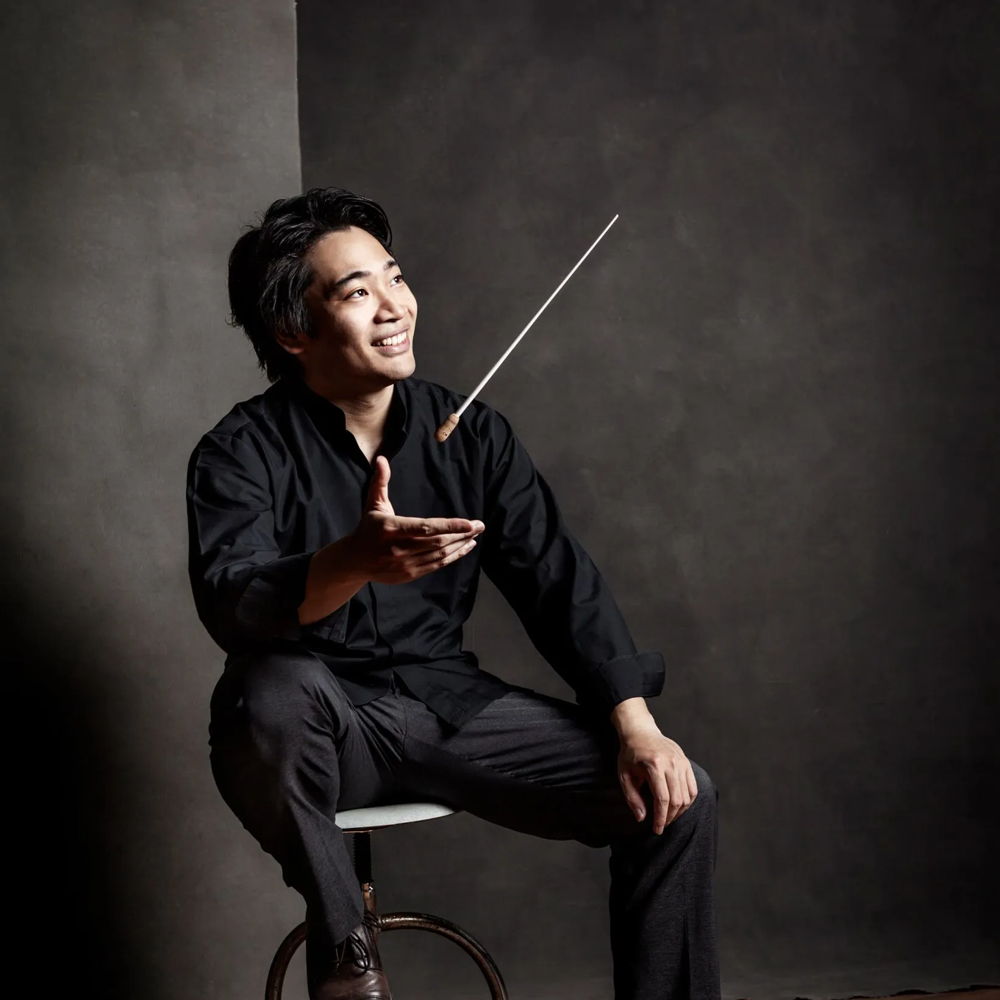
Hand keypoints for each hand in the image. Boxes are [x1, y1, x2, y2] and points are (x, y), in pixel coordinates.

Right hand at [347, 456, 483, 583]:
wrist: (354, 561)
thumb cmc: (368, 528)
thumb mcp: (373, 504)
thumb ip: (380, 482)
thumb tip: (381, 459)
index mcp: (391, 528)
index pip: (425, 527)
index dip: (449, 526)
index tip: (469, 523)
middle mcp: (398, 548)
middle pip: (437, 542)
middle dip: (462, 534)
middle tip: (480, 526)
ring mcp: (404, 564)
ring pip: (439, 555)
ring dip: (460, 545)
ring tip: (475, 535)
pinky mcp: (409, 574)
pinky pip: (436, 565)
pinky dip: (453, 557)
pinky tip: (464, 548)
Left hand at [617, 723, 698, 834]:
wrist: (640, 732)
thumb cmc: (630, 755)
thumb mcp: (624, 775)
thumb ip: (632, 798)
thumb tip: (642, 818)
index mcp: (654, 765)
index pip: (662, 799)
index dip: (660, 818)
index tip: (657, 830)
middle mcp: (671, 763)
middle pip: (677, 799)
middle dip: (670, 817)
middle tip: (662, 825)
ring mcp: (681, 762)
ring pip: (687, 795)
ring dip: (679, 811)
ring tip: (668, 817)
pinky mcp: (686, 763)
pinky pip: (692, 788)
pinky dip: (687, 801)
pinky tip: (678, 807)